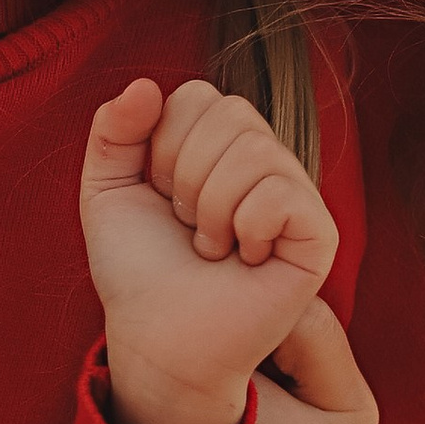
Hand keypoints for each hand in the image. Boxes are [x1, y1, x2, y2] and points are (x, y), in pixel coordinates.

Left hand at [79, 77, 337, 423]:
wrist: (157, 339)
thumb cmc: (138, 272)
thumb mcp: (105, 191)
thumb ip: (113, 130)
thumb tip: (145, 84)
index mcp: (220, 146)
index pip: (197, 95)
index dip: (162, 147)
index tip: (160, 198)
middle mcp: (264, 163)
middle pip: (229, 112)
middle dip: (185, 175)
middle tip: (187, 226)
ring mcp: (296, 197)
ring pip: (254, 149)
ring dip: (211, 208)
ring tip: (211, 248)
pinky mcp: (319, 235)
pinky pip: (281, 191)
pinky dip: (246, 226)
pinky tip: (243, 259)